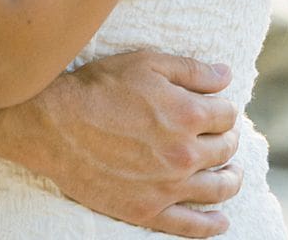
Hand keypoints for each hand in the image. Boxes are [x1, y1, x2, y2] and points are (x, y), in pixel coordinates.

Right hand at [0, 50, 241, 237]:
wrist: (55, 125)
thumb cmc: (99, 88)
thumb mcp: (146, 63)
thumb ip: (191, 70)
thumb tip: (226, 75)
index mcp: (187, 115)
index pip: (226, 115)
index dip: (224, 109)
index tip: (217, 109)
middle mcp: (184, 154)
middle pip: (225, 150)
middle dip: (228, 140)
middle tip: (224, 137)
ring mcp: (168, 187)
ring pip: (218, 188)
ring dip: (231, 179)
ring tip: (232, 174)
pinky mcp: (148, 211)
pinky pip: (192, 226)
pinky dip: (212, 224)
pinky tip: (221, 219)